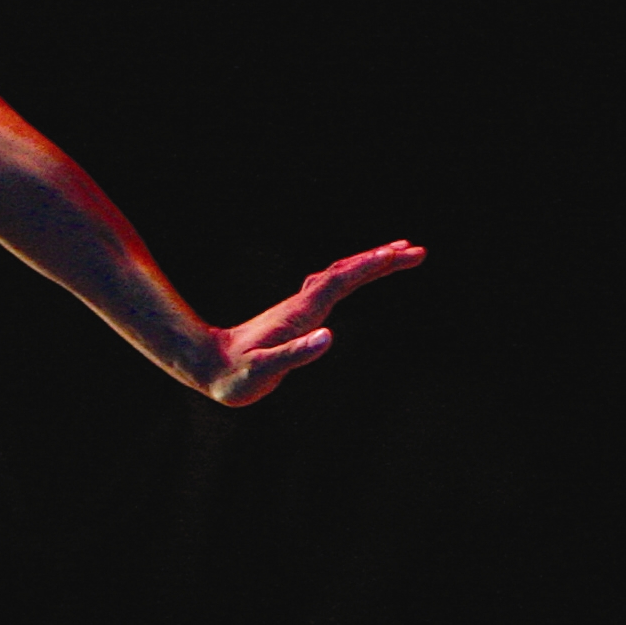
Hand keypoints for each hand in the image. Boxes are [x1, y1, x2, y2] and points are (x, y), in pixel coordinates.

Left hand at [194, 241, 425, 405]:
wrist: (209, 367)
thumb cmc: (235, 374)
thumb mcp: (264, 369)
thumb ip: (294, 354)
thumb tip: (328, 337)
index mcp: (301, 313)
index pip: (340, 282)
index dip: (369, 267)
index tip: (398, 254)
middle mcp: (303, 304)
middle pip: (346, 272)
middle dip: (380, 260)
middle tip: (416, 250)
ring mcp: (300, 308)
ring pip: (341, 277)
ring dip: (370, 265)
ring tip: (400, 254)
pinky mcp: (298, 317)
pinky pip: (333, 289)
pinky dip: (353, 277)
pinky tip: (361, 276)